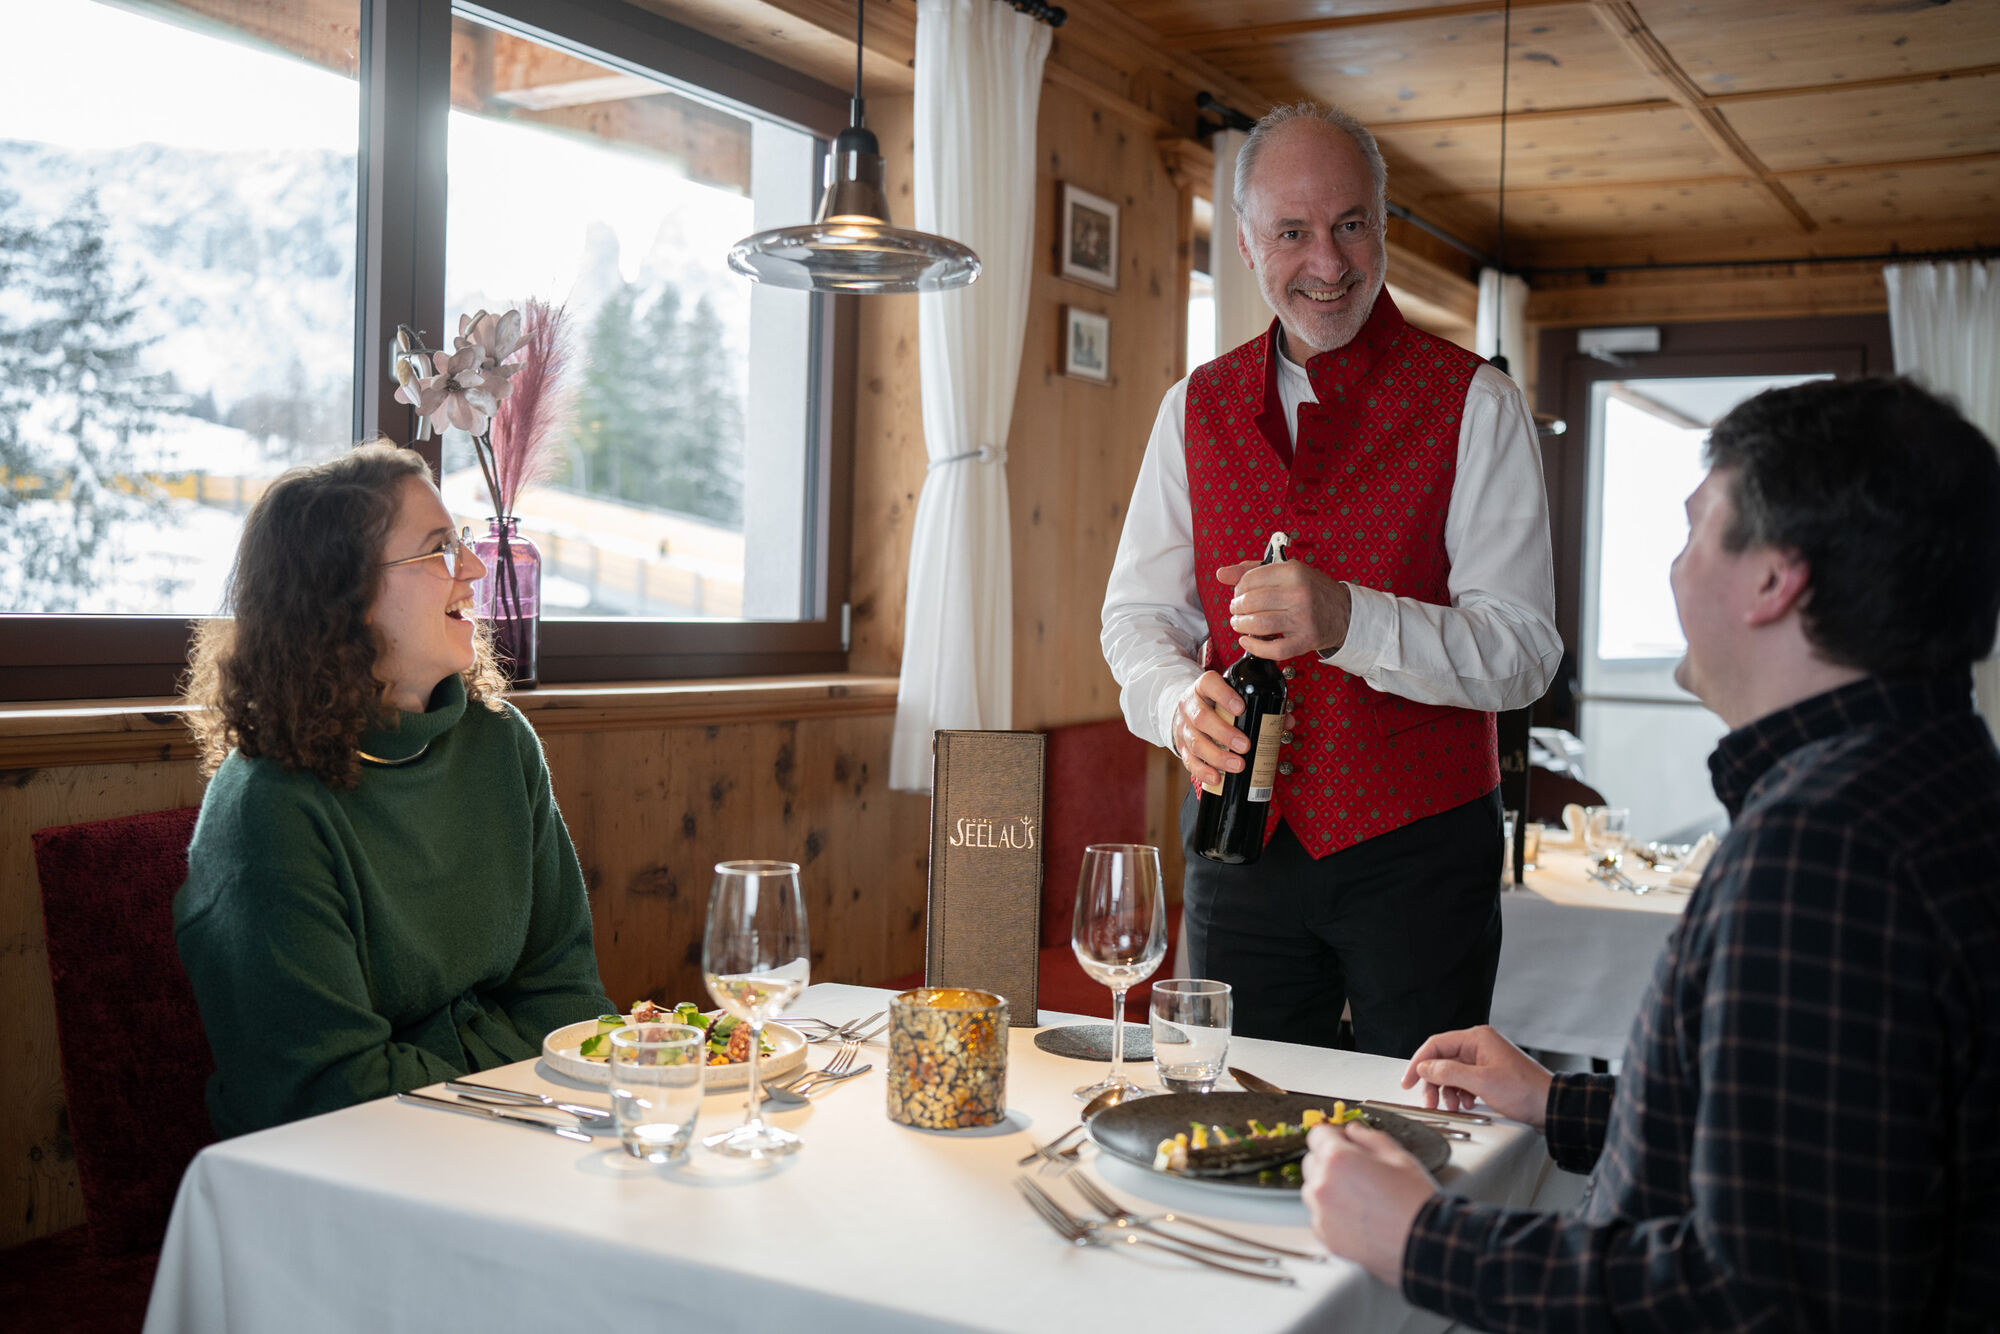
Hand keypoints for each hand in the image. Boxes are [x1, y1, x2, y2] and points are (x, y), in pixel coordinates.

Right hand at [1172, 673, 1291, 788]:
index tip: (1241, 708)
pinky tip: (1217, 778)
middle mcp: (1189, 706)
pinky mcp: (1181, 747)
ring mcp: (1183, 728)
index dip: (1223, 695)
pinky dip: (1203, 771)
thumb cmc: (1214, 704)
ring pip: (1195, 742)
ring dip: (1217, 756)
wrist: (1186, 710)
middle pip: (1201, 718)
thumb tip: (1286, 721)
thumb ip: (1259, 706)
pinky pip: (1189, 761)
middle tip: (1245, 745)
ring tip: (1238, 765)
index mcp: (1203, 688)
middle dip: (1224, 733)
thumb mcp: (1229, 696)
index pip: (1208, 684)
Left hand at [1218, 560, 1351, 659]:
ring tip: (1239, 624)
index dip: (1238, 588)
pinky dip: (1255, 647)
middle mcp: (1299, 594)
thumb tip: (1221, 574)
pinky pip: (1274, 649)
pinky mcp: (1305, 641)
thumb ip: (1252, 570)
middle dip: (1237, 608)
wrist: (1344, 612)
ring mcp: (1303, 619)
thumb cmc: (1312, 591)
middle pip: (1252, 602)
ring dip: (1241, 626)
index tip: (1239, 593)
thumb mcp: (1287, 571)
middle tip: (1237, 610)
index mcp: (1294, 572)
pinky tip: (1247, 641)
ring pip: (1260, 625)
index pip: (1251, 579)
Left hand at [1301, 1121, 1435, 1283]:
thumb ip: (1369, 1138)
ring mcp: (1322, 1214)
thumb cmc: (1415, 1203)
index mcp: (1338, 1159)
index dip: (1333, 1135)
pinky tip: (1358, 1215)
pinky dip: (1332, 1214)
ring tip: (1360, 1196)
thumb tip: (1354, 1132)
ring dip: (1329, 1188)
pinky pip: (1320, 1217)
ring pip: (1313, 1190)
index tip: (1342, 1141)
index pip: (1317, 1135)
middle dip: (1329, 1161)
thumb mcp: (1398, 1157)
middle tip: (1356, 1170)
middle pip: (1312, 1161)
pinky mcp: (1326, 1237)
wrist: (1423, 1245)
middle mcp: (1323, 1186)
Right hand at [1402, 1025, 1552, 1129]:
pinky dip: (1460, 1093)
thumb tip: (1424, 1068)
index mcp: (1477, 1039)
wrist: (1550, 1106)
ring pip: (1452, 1072)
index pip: (1436, 1045)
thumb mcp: (1481, 1082)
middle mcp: (1480, 1045)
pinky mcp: (1490, 1074)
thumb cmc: (1524, 1091)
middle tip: (1429, 1101)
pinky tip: (1466, 1104)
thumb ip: (1448, 1072)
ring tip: (1451, 1106)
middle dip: (1434, 1082)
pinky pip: (1465, 1081)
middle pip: (1443, 1060)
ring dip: (1447, 1090)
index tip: (1408, 1081)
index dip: (1418, 1063)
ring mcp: (1485, 1060)